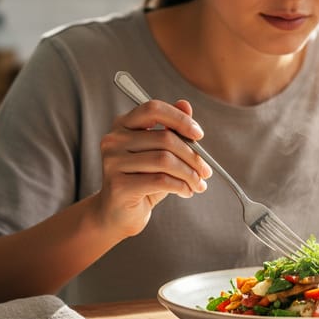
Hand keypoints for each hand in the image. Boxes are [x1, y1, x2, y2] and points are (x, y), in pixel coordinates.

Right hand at [95, 99, 211, 238]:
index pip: (153, 109)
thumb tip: (185, 104)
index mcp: (123, 124)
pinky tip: (187, 192)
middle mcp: (114, 139)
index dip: (180, 119)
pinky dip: (181, 186)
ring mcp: (113, 162)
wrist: (117, 213)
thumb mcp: (160, 153)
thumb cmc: (142, 180)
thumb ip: (171, 129)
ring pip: (165, 160)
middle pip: (165, 138)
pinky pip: (160, 180)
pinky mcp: (118, 185)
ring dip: (190, 174)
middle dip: (193, 156)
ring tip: (198, 184)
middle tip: (206, 170)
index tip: (198, 135)